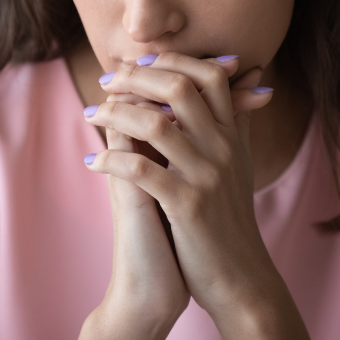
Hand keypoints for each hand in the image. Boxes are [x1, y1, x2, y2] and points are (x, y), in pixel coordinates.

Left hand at [83, 53, 314, 339]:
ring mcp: (206, 176)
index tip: (137, 64)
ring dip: (115, 113)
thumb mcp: (239, 165)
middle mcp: (223, 149)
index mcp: (232, 136)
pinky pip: (142, 169)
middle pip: (180, 86)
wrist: (241, 278)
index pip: (209, 76)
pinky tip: (93, 161)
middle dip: (136, 77)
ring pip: (157, 122)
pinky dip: (112, 159)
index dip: (172, 61)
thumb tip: (248, 81)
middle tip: (106, 81)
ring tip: (91, 114)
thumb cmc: (230, 221)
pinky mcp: (188, 206)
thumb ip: (237, 123)